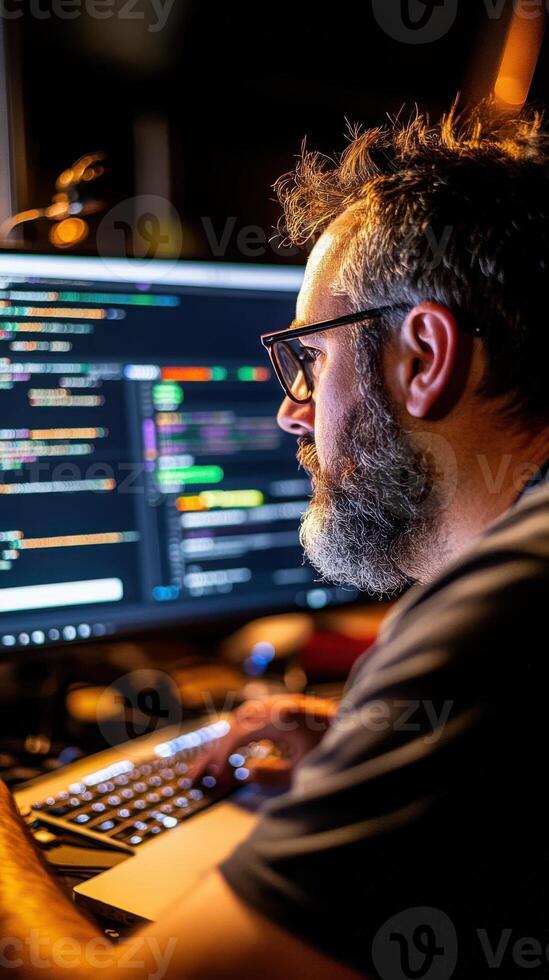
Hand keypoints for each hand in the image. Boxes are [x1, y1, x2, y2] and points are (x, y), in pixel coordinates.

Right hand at [190, 693, 337, 789]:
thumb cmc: (338, 753)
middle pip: (235, 724)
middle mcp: (280, 704)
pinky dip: (241, 733)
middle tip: (196, 775)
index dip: (223, 758)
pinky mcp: (289, 707)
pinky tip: (234, 752)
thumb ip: (272, 776)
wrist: (367, 732)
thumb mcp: (305, 774)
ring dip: (226, 741)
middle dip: (215, 751)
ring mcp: (284, 703)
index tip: (217, 778)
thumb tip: (248, 774)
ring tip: (210, 766)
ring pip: (242, 717)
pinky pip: (255, 716)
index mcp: (281, 718)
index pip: (238, 735)